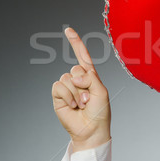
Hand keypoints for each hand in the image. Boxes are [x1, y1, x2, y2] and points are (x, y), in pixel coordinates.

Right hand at [52, 27, 110, 150]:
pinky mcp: (58, 96)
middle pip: (76, 68)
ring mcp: (67, 87)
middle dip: (84, 84)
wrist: (91, 130)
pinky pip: (59, 87)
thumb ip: (90, 78)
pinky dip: (67, 96)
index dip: (75, 43)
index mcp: (90, 76)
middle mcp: (77, 79)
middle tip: (89, 99)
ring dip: (77, 93)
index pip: (82, 55)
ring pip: (67, 78)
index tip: (68, 30)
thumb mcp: (101, 91)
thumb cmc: (100, 112)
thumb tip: (73, 77)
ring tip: (82, 105)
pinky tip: (73, 106)